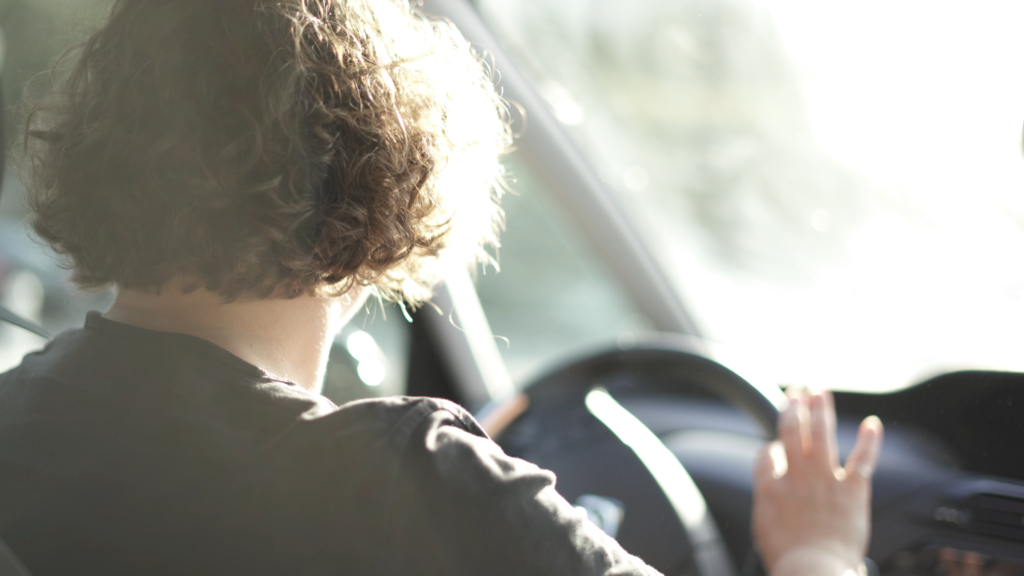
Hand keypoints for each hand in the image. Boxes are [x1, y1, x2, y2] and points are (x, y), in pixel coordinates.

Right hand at [752, 388, 883, 575]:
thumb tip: (771, 485)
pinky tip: (873, 424)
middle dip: (794, 407)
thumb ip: (767, 499)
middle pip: (793, 431)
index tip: (778, 447)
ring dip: (821, 410)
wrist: (815, 570)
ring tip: (820, 392)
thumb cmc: (789, 558)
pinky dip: (870, 440)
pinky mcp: (853, 490)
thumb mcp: (763, 526)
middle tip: (796, 392)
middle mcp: (796, 476)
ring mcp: (825, 480)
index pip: (767, 453)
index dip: (772, 447)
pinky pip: (862, 459)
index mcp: (770, 487)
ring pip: (823, 434)